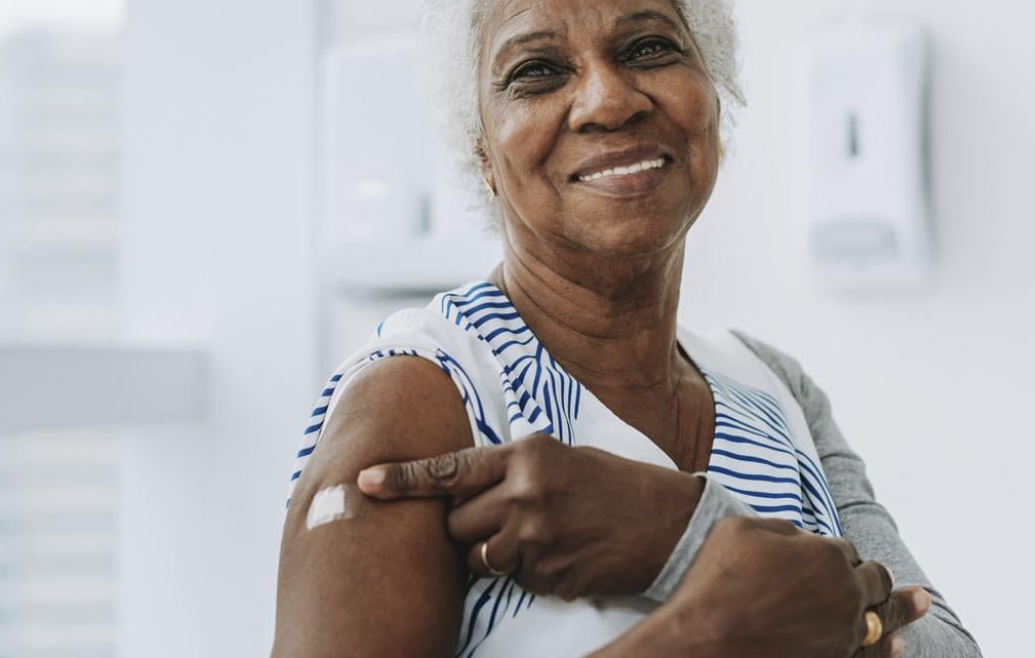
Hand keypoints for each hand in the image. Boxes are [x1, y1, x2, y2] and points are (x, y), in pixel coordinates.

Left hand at [357, 433, 701, 598]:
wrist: (669, 524)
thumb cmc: (615, 484)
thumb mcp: (562, 456)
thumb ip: (512, 468)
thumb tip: (465, 486)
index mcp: (527, 454)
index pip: (450, 469)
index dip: (403, 479)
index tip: (365, 483)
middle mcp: (525, 493)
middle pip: (455, 522)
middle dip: (465, 525)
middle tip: (503, 518)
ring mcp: (534, 538)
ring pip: (476, 557)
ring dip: (490, 553)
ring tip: (534, 537)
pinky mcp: (546, 576)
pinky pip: (511, 580)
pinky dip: (525, 572)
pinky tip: (559, 555)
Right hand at [592, 517, 929, 657]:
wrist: (701, 640)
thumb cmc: (715, 580)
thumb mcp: (741, 530)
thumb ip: (782, 529)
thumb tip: (802, 538)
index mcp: (826, 556)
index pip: (847, 551)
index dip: (836, 553)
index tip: (824, 558)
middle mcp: (845, 595)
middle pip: (875, 583)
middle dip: (880, 579)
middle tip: (895, 582)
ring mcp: (842, 635)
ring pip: (882, 621)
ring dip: (901, 611)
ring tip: (920, 604)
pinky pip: (868, 655)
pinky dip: (884, 649)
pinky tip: (896, 647)